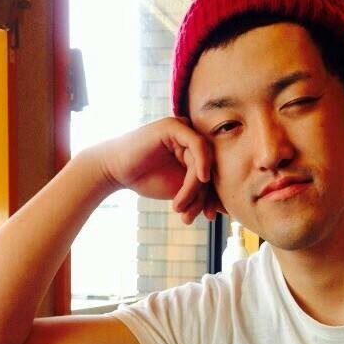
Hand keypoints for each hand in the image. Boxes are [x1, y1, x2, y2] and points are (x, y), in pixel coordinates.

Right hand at [85, 117, 225, 223]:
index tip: (210, 218)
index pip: (214, 176)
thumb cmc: (146, 179)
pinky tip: (199, 181)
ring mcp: (184, 130)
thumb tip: (227, 209)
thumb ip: (202, 195)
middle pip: (211, 171)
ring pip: (203, 163)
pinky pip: (197, 146)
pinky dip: (200, 165)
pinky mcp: (174, 126)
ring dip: (193, 190)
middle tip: (194, 217)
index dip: (213, 198)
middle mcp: (193, 140)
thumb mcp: (180, 192)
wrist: (115, 171)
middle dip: (203, 198)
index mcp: (196, 153)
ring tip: (178, 208)